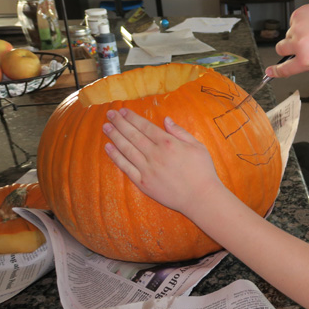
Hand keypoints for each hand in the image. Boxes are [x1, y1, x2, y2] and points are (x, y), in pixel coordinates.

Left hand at [102, 108, 224, 216]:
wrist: (201, 198)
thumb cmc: (203, 171)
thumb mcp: (197, 146)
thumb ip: (180, 132)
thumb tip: (166, 119)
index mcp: (168, 143)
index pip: (145, 126)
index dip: (132, 117)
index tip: (122, 111)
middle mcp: (155, 154)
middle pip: (133, 135)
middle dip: (120, 123)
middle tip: (109, 114)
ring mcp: (147, 169)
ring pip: (127, 149)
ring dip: (115, 136)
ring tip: (106, 127)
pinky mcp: (143, 183)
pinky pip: (126, 167)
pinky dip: (116, 157)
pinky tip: (109, 148)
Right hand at [266, 0, 308, 78]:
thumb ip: (307, 63)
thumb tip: (293, 61)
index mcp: (307, 60)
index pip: (284, 69)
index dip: (275, 71)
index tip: (269, 71)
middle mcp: (300, 44)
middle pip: (280, 48)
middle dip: (286, 49)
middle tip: (299, 46)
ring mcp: (298, 27)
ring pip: (288, 34)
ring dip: (297, 34)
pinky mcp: (299, 13)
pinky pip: (294, 22)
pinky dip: (302, 23)